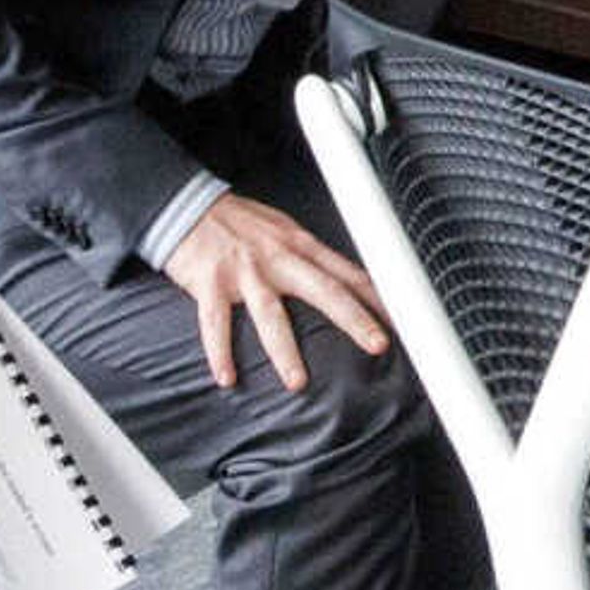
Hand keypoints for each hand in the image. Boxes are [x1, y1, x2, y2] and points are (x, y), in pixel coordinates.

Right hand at [159, 193, 391, 393]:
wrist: (187, 206)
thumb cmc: (238, 222)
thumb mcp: (284, 230)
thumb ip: (311, 257)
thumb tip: (344, 280)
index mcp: (301, 246)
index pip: (349, 274)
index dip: (378, 297)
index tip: (403, 320)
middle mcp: (279, 258)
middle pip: (325, 291)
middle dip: (354, 320)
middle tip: (378, 346)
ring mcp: (245, 272)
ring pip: (271, 315)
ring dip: (285, 351)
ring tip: (298, 383)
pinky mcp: (210, 283)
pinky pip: (215, 323)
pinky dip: (219, 352)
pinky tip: (227, 377)